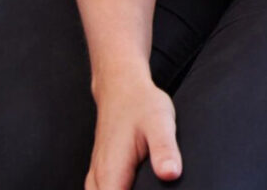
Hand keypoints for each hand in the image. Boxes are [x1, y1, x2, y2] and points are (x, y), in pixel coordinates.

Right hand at [86, 74, 181, 188]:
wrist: (121, 87)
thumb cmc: (141, 104)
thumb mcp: (160, 123)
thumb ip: (165, 150)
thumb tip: (171, 174)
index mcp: (111, 174)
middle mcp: (98, 181)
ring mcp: (96, 179)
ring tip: (148, 188)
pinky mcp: (99, 176)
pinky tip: (135, 188)